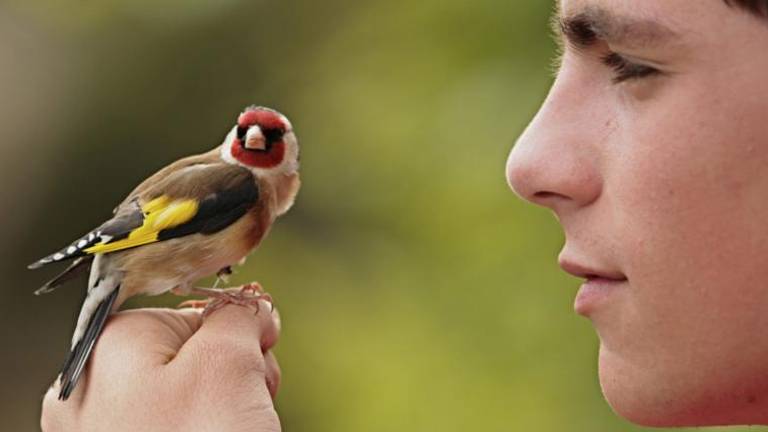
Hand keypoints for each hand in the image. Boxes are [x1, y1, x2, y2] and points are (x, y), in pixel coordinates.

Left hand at [41, 302, 280, 431]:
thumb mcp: (228, 363)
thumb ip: (238, 316)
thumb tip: (251, 308)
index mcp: (109, 349)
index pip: (190, 312)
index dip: (235, 332)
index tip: (259, 352)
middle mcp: (98, 391)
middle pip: (192, 353)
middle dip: (236, 371)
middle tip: (250, 398)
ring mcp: (113, 431)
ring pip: (192, 394)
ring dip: (231, 404)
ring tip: (238, 429)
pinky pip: (182, 427)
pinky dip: (214, 430)